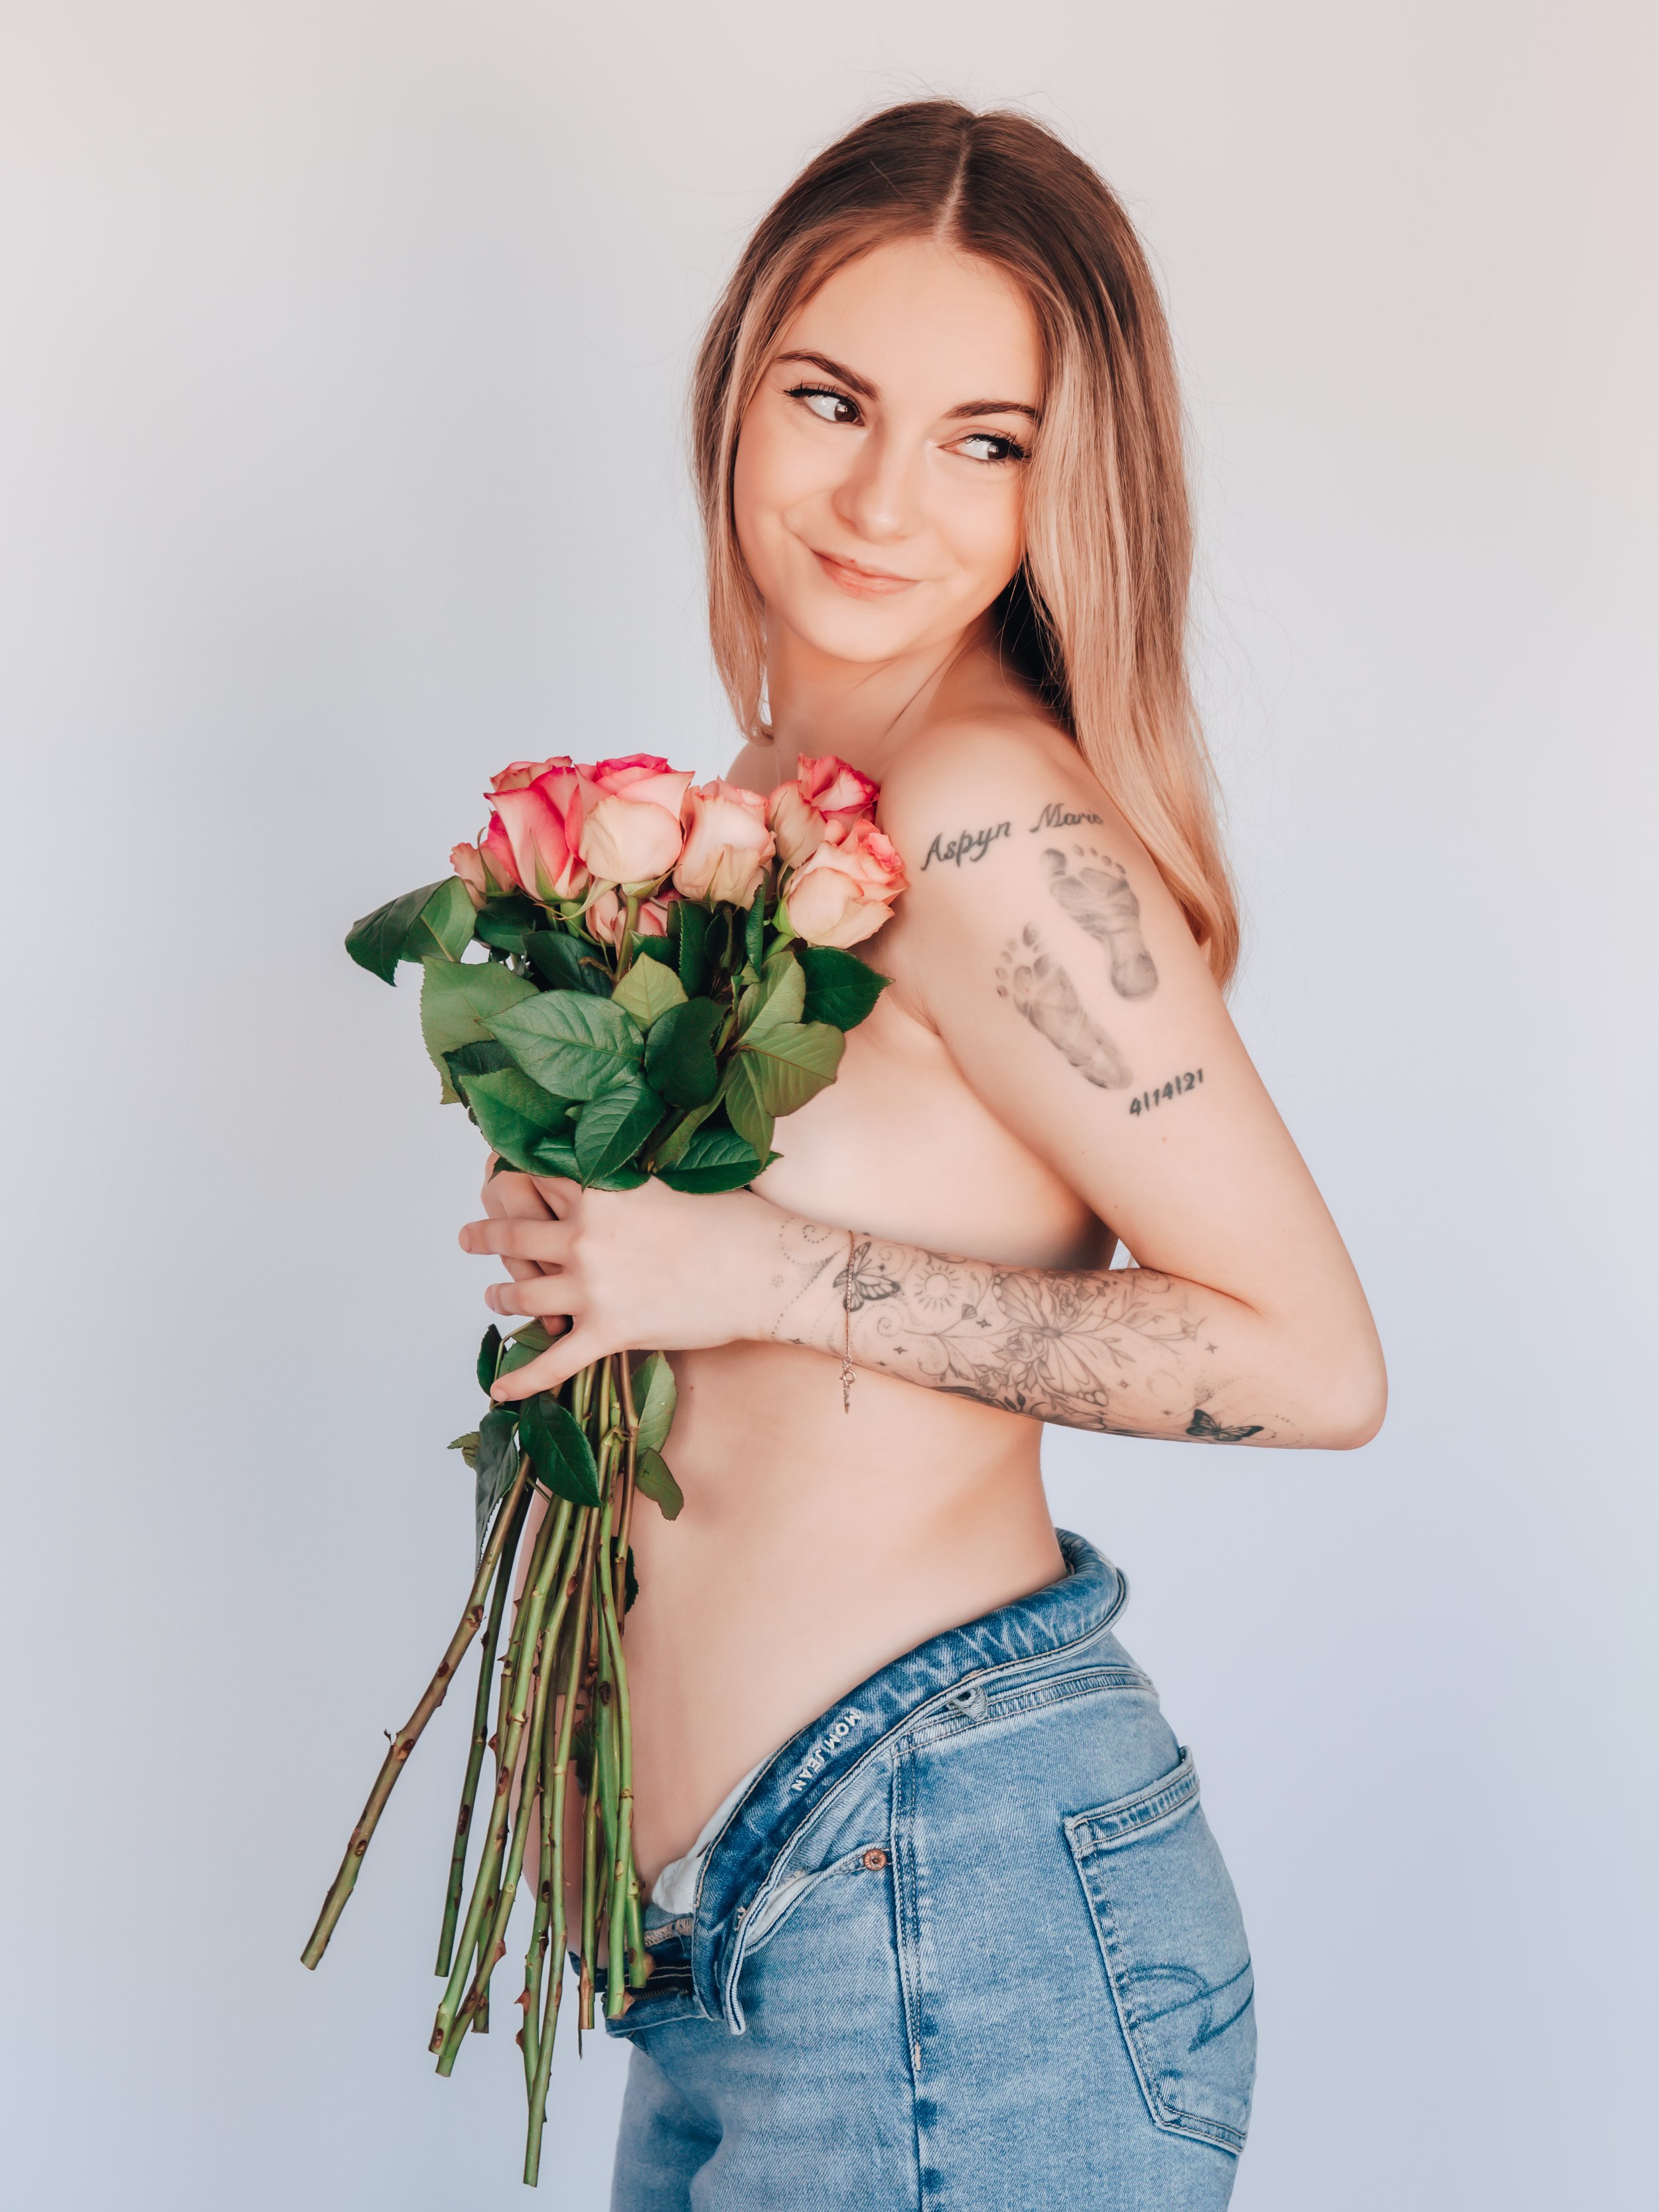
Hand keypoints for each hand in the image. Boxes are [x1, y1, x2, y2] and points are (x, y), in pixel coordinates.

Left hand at [458, 1174, 787, 1399]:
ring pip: (522, 1294)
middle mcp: (584, 1238)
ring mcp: (592, 1288)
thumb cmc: (732, 1221)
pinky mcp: (609, 1332)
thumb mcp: (670, 1183)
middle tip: (467, 1236)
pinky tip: (500, 1388)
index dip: (513, 1176)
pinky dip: (523, 1379)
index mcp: (599, 1192)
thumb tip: (614, 1176)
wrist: (763, 1269)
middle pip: (513, 1234)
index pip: (536, 1177)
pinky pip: (553, 1362)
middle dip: (484, 1235)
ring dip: (500, 1294)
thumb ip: (627, 1183)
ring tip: (493, 1294)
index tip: (497, 1176)